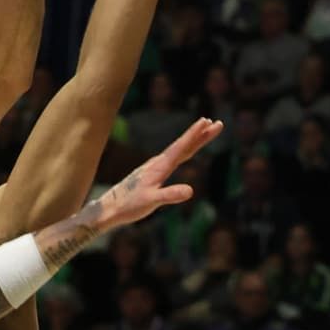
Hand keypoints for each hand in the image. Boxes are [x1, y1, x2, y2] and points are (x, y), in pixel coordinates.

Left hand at [94, 118, 223, 230]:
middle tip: (218, 123)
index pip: (181, 148)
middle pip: (184, 145)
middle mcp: (159, 163)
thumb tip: (191, 190)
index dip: (194, 135)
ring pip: (180, 150)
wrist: (111, 207)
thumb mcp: (151, 202)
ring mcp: (156, 166)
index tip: (206, 121)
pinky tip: (187, 150)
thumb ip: (169, 195)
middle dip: (201, 134)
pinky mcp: (155, 172)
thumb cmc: (130, 205)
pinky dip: (185, 150)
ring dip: (195, 140)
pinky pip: (175, 157)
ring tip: (207, 129)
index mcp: (160, 167)